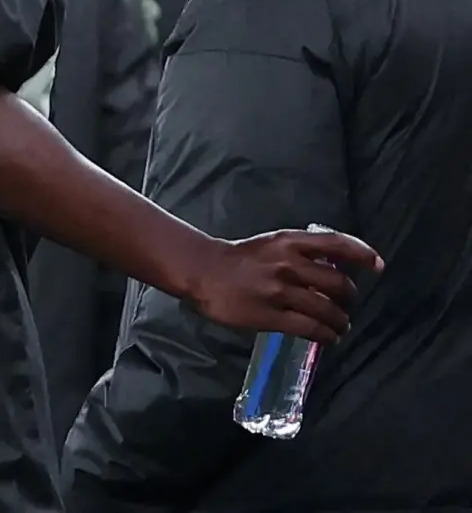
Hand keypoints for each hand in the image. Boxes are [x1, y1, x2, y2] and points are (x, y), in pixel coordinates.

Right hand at [186, 228, 382, 341]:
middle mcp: (287, 264)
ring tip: (340, 326)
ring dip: (341, 322)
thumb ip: (301, 252)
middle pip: (338, 284)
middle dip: (349, 298)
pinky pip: (311, 329)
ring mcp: (279, 291)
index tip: (377, 266)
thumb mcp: (272, 243)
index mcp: (289, 242)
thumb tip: (336, 268)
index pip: (336, 244)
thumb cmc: (241, 259)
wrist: (204, 272)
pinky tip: (328, 337)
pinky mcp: (270, 316)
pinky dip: (327, 335)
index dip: (362, 255)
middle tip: (347, 305)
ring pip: (328, 310)